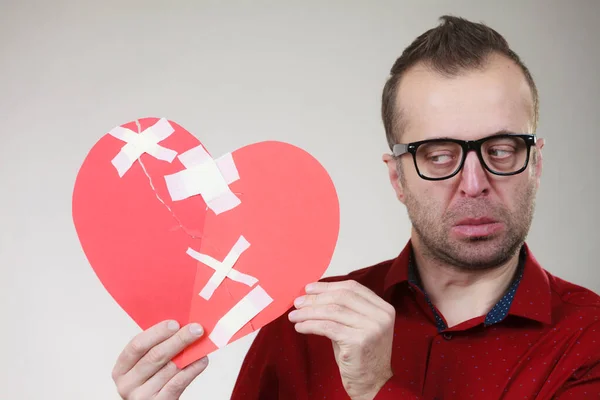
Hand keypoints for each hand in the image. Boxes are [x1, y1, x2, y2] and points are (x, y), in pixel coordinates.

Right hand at [112, 320, 207, 399]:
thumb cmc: (152, 381)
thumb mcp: (145, 366)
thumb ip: (156, 348)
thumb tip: (181, 326)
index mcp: (122, 369)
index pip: (136, 345)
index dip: (156, 333)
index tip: (175, 323)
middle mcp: (127, 384)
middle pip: (155, 356)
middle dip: (178, 339)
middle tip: (196, 329)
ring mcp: (142, 397)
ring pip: (170, 368)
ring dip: (189, 353)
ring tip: (201, 342)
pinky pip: (178, 383)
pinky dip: (193, 369)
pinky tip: (202, 359)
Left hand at [288, 280, 394, 399]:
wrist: (373, 384)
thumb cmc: (360, 355)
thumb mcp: (357, 326)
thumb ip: (343, 309)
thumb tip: (312, 295)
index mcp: (383, 308)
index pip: (352, 287)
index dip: (328, 286)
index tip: (309, 289)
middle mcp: (381, 316)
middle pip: (341, 297)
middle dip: (316, 298)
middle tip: (297, 302)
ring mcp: (372, 328)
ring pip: (332, 311)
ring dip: (308, 312)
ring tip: (294, 315)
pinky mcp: (359, 341)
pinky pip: (327, 327)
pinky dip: (310, 325)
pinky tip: (300, 327)